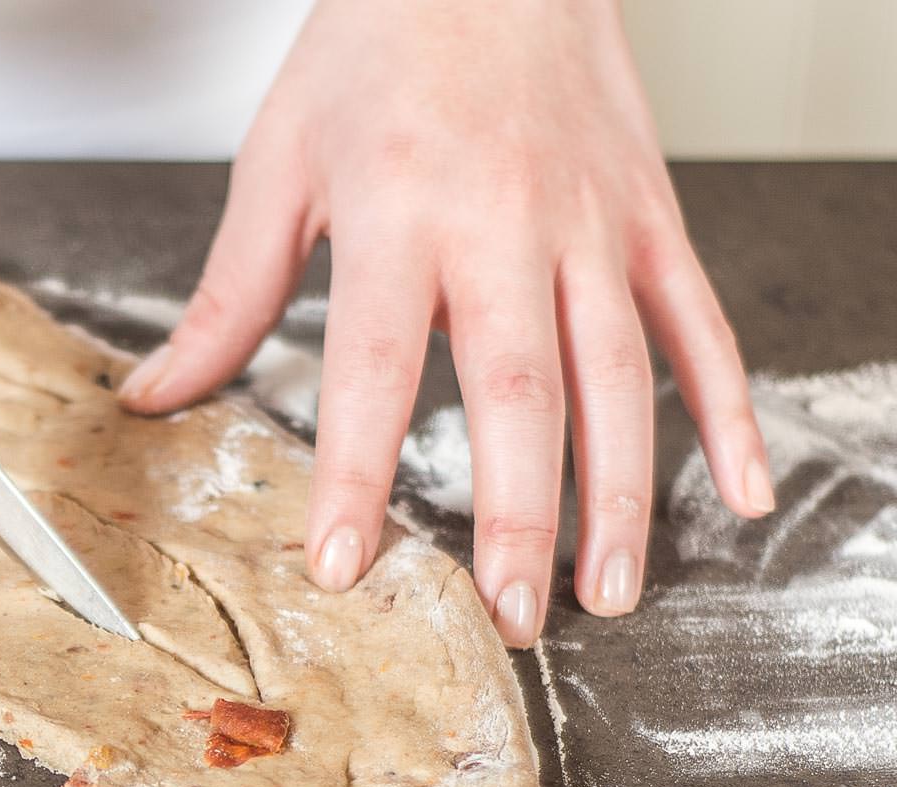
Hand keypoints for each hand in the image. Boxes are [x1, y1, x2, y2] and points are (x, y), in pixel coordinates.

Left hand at [118, 0, 770, 647]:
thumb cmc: (380, 43)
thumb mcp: (278, 162)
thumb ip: (228, 295)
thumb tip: (157, 396)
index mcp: (401, 212)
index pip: (375, 370)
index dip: (357, 475)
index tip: (343, 565)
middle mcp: (508, 223)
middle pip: (519, 392)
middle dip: (517, 515)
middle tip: (507, 617)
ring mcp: (595, 225)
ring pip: (620, 376)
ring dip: (621, 496)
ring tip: (605, 595)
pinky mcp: (652, 218)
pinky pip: (702, 325)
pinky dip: (730, 411)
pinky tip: (742, 492)